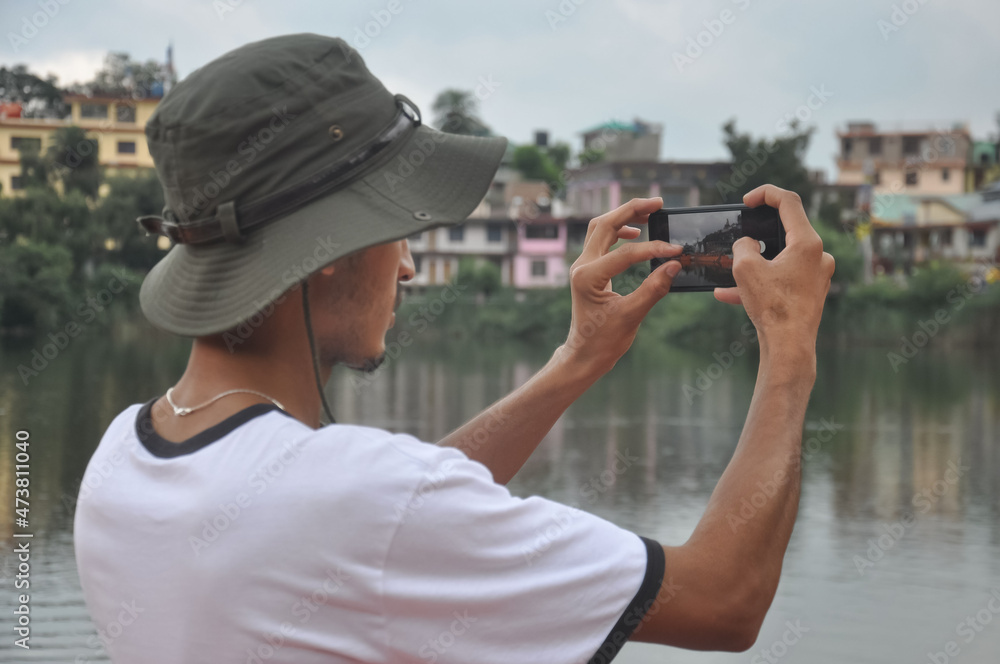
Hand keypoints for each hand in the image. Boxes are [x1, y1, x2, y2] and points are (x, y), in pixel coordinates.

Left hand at [561, 197, 682, 374]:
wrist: (584, 354)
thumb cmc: (603, 340)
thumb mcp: (632, 316)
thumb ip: (654, 289)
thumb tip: (675, 265)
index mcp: (588, 277)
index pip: (625, 253)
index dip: (653, 249)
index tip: (676, 250)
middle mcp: (581, 266)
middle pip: (604, 224)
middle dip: (631, 210)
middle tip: (658, 202)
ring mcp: (582, 265)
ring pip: (601, 227)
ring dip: (624, 216)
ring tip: (650, 211)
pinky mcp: (587, 269)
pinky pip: (601, 239)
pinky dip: (618, 230)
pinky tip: (636, 231)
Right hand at [714, 185, 834, 349]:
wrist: (789, 346)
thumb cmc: (772, 307)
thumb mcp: (745, 268)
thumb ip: (744, 246)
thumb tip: (748, 245)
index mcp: (808, 243)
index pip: (789, 202)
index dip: (766, 194)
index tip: (747, 201)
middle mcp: (819, 255)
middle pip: (786, 231)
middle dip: (759, 233)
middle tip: (740, 236)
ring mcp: (817, 274)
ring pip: (780, 259)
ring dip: (754, 265)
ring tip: (728, 276)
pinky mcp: (811, 292)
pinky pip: (782, 279)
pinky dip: (761, 282)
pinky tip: (731, 296)